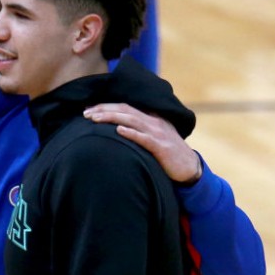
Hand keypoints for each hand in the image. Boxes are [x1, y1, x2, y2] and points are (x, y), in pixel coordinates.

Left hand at [84, 103, 200, 183]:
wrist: (189, 167)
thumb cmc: (167, 153)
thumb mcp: (153, 137)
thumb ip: (138, 130)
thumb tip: (115, 129)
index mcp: (151, 118)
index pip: (125, 107)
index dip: (106, 106)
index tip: (88, 109)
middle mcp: (154, 122)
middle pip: (125, 110)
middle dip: (104, 109)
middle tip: (85, 113)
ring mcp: (158, 133)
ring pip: (132, 120)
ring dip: (111, 118)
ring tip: (94, 118)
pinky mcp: (161, 147)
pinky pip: (144, 138)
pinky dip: (131, 133)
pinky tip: (118, 131)